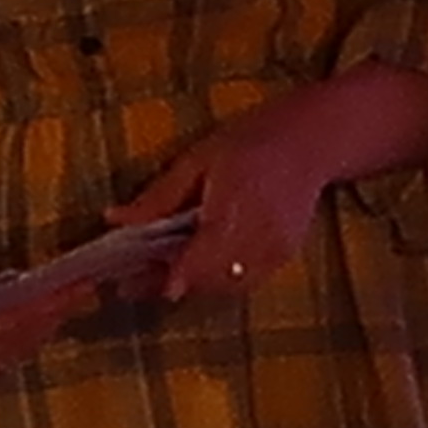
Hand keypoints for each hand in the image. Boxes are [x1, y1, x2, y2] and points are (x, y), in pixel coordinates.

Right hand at [0, 249, 92, 399]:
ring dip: (40, 330)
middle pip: (11, 342)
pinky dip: (19, 346)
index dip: (39, 308)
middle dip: (48, 317)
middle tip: (82, 294)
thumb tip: (32, 289)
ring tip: (68, 306)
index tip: (71, 290)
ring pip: (9, 355)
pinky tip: (36, 328)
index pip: (0, 325)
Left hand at [103, 93, 343, 303]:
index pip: (203, 255)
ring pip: (227, 286)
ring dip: (195, 285)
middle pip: (211, 278)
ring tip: (161, 273)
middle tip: (131, 282)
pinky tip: (200, 264)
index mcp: (235, 203)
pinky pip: (246, 281)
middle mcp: (260, 232)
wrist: (312, 140)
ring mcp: (277, 249)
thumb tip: (114, 220)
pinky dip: (219, 280)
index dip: (173, 276)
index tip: (139, 286)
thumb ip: (159, 197)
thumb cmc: (250, 140)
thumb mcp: (197, 159)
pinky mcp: (285, 256)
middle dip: (172, 282)